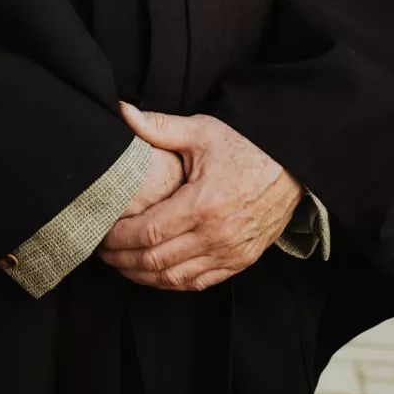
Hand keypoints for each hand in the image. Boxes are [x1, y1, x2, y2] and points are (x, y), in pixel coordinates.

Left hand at [98, 102, 302, 292]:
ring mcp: (230, 252)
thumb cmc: (245, 145)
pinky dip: (172, 283)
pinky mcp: (240, 261)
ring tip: (122, 264)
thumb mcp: (201, 131)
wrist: (291, 164)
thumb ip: (158, 126)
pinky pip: (199, 283)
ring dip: (143, 275)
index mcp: (203, 203)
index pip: (148, 233)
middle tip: (102, 252)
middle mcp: (217, 235)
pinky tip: (154, 273)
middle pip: (156, 261)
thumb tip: (121, 110)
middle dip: (123, 260)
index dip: (119, 238)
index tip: (101, 232)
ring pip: (175, 278)